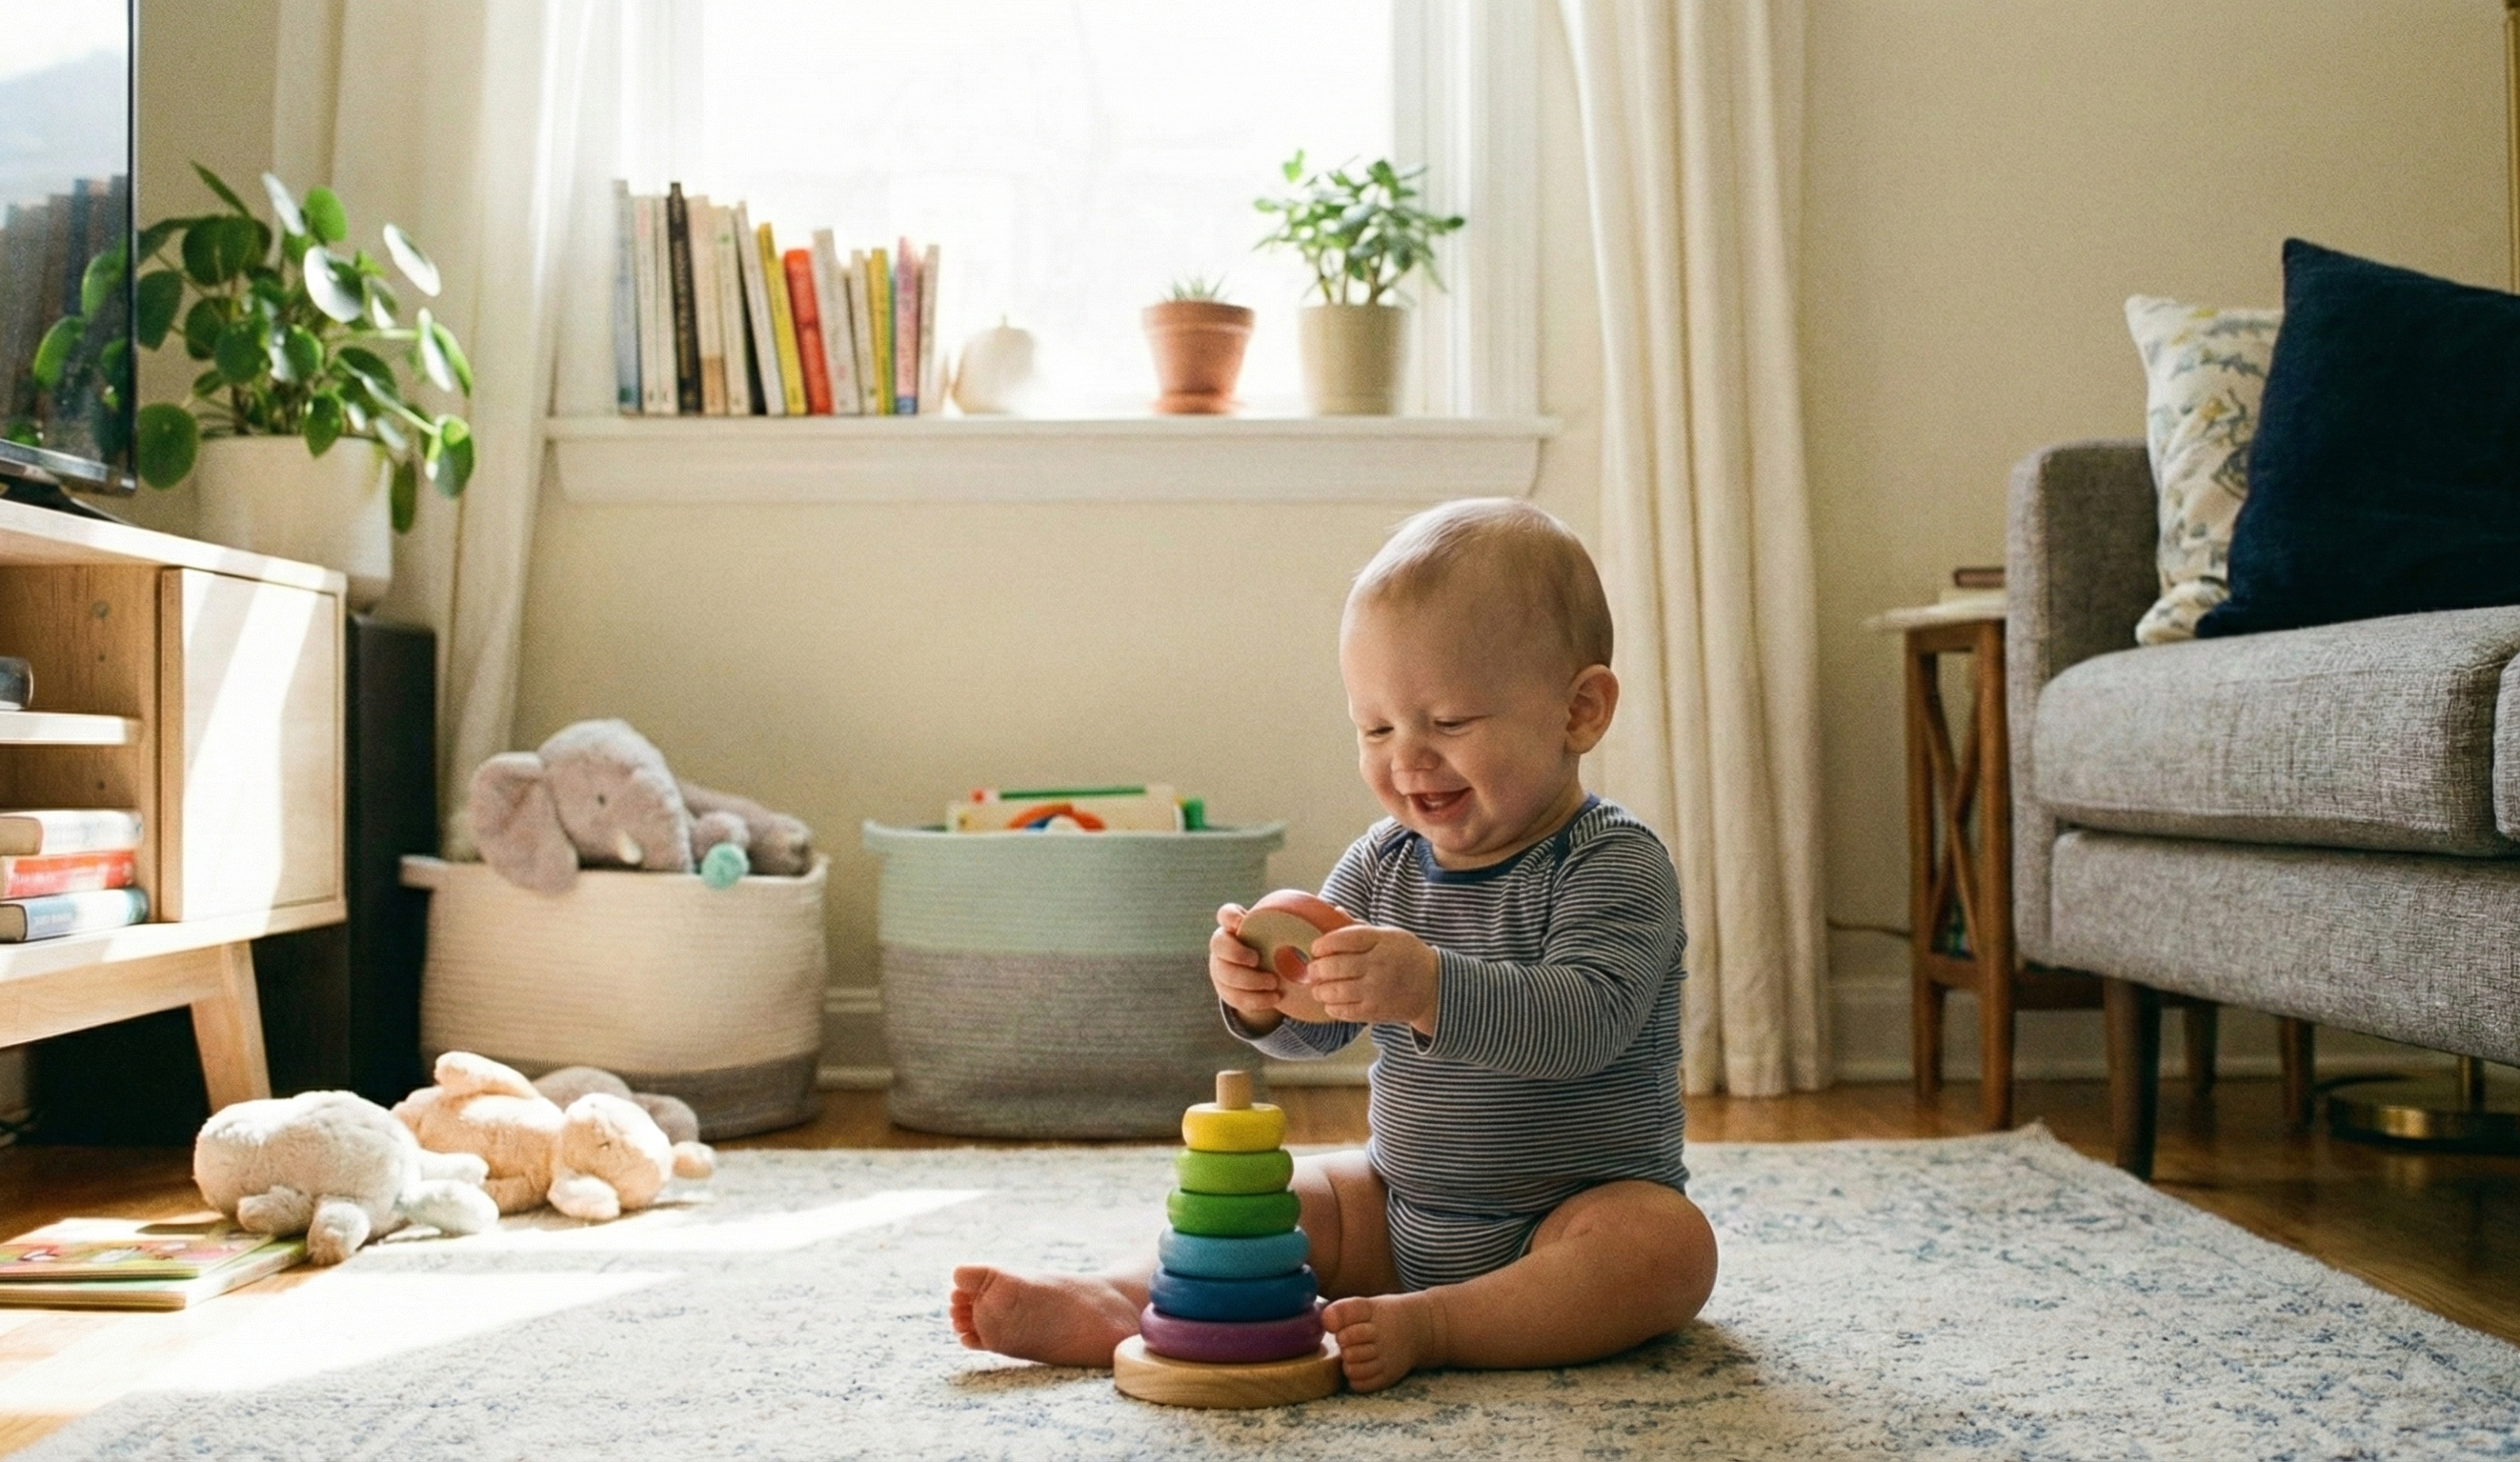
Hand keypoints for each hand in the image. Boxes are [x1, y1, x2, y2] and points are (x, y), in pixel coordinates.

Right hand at [1211, 905, 1335, 1031]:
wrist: (1268, 977)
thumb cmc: (1283, 947)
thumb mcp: (1292, 934)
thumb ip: (1312, 923)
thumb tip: (1339, 909)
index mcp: (1239, 926)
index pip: (1225, 915)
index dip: (1229, 917)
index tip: (1242, 923)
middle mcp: (1226, 945)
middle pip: (1217, 944)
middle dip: (1235, 953)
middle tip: (1256, 960)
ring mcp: (1222, 968)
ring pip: (1224, 974)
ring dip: (1249, 981)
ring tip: (1273, 984)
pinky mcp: (1227, 990)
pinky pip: (1234, 998)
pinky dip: (1254, 999)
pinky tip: (1273, 999)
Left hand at [1303, 923, 1439, 1035]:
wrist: (1433, 987)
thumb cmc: (1406, 955)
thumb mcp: (1389, 934)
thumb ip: (1360, 927)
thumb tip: (1335, 910)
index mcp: (1381, 941)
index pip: (1343, 939)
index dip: (1323, 944)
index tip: (1316, 948)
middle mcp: (1378, 965)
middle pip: (1335, 966)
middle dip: (1317, 968)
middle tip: (1313, 969)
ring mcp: (1377, 990)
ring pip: (1336, 991)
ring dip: (1320, 990)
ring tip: (1318, 987)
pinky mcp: (1375, 1011)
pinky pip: (1344, 1011)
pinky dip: (1331, 1006)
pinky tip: (1331, 1001)